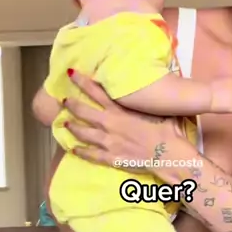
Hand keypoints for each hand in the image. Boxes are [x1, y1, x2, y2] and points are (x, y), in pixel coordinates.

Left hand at [62, 70, 181, 172]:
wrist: (168, 154)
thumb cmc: (167, 130)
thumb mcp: (156, 109)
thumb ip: (146, 101)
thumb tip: (150, 89)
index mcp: (120, 110)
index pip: (96, 92)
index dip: (82, 81)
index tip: (71, 73)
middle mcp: (110, 123)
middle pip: (84, 112)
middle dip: (72, 105)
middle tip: (63, 100)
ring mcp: (108, 141)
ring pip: (83, 133)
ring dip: (72, 127)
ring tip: (64, 124)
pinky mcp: (110, 157)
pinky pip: (91, 154)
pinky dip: (80, 152)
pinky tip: (73, 150)